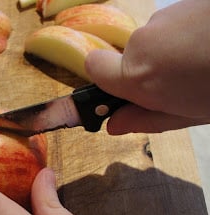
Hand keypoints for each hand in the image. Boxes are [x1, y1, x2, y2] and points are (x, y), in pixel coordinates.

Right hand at [85, 0, 209, 134]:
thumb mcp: (187, 115)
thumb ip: (145, 119)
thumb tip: (114, 125)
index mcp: (138, 76)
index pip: (93, 66)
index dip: (104, 78)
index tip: (122, 89)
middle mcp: (143, 42)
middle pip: (128, 56)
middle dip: (148, 69)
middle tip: (180, 83)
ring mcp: (163, 19)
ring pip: (153, 40)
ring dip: (169, 52)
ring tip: (202, 61)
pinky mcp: (181, 4)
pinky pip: (171, 25)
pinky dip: (184, 35)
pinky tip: (208, 44)